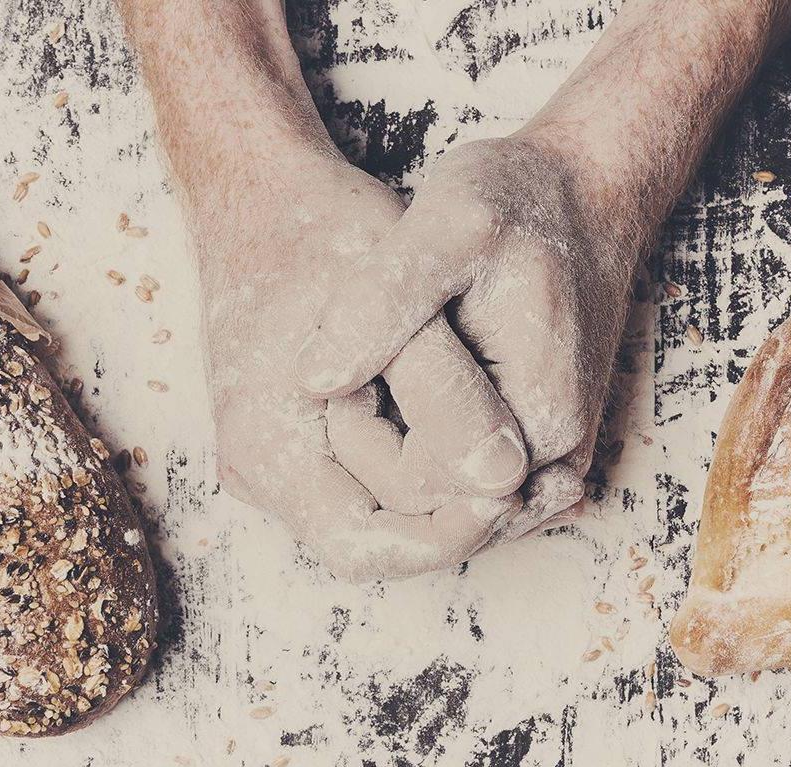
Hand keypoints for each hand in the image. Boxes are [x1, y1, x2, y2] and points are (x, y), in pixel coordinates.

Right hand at [200, 149, 525, 579]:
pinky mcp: (289, 435)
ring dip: (444, 491)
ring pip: (373, 509)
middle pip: (374, 538)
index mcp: (267, 450)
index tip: (516, 496)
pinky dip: (423, 462)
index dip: (448, 536)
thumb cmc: (327, 235)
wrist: (261, 192)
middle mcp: (258, 468)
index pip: (366, 550)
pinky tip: (475, 434)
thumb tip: (509, 476)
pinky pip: (364, 476)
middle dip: (453, 516)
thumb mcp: (400, 309)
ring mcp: (268, 454)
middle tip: (532, 481)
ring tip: (514, 458)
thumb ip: (449, 400)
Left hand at [293, 135, 637, 537]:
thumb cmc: (520, 201)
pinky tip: (407, 402)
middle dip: (376, 454)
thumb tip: (312, 383)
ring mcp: (556, 457)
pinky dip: (432, 458)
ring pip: (452, 506)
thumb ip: (380, 304)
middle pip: (434, 509)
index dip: (358, 435)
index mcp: (536, 415)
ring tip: (385, 384)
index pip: (415, 485)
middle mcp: (555, 455)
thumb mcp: (445, 227)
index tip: (343, 366)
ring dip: (403, 460)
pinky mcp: (547, 444)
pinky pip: (474, 487)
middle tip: (357, 374)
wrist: (588, 191)